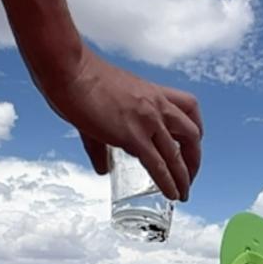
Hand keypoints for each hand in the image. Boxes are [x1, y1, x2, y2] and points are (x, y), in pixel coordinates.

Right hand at [47, 47, 202, 200]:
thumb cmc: (79, 78)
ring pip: (178, 154)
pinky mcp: (133, 136)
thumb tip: (102, 168)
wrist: (68, 69)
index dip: (194, 130)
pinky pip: (158, 166)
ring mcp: (147, 121)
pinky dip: (168, 183)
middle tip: (190, 175)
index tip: (190, 146)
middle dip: (194, 158)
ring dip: (185, 177)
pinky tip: (172, 194)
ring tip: (184, 193)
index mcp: (152, 93)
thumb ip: (103, 143)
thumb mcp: (103, 107)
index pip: (188, 108)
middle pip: (192, 134)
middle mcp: (156, 105)